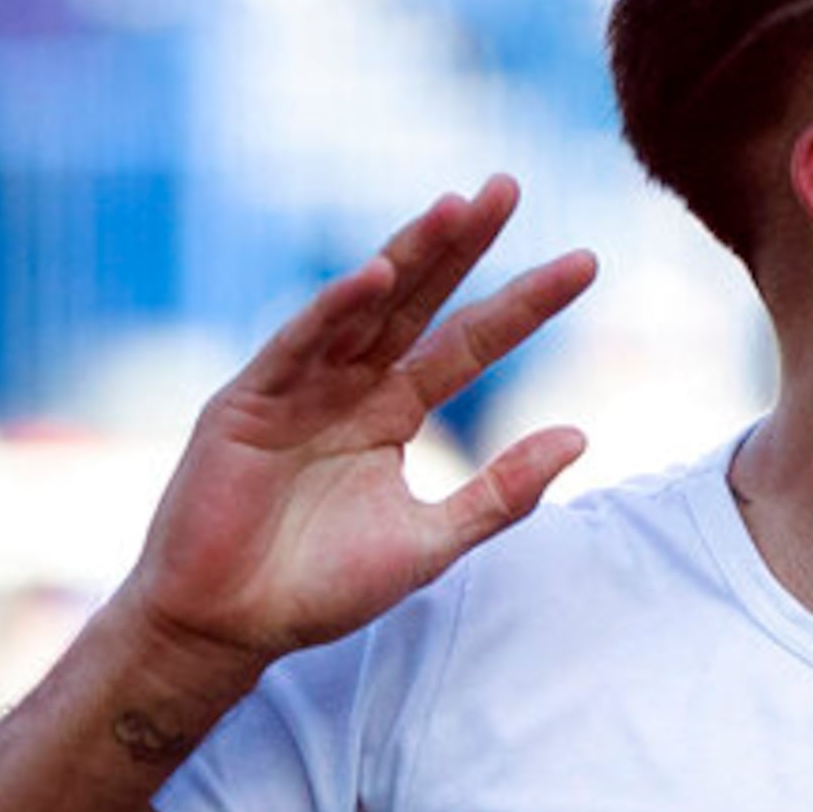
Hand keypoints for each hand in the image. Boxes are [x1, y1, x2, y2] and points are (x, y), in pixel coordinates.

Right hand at [123, 179, 598, 675]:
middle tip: (509, 186)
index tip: (583, 263)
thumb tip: (580, 436)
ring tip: (456, 207)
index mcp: (392, 411)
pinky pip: (296, 346)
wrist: (229, 625)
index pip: (471, 343)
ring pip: (362, 308)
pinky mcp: (246, 402)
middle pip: (419, 301)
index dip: (524, 304)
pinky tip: (373, 276)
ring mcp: (297, 386)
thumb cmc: (320, 587)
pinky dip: (333, 311)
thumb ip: (502, 492)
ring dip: (407, 256)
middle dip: (463, 246)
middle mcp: (349, 385)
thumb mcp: (432, 540)